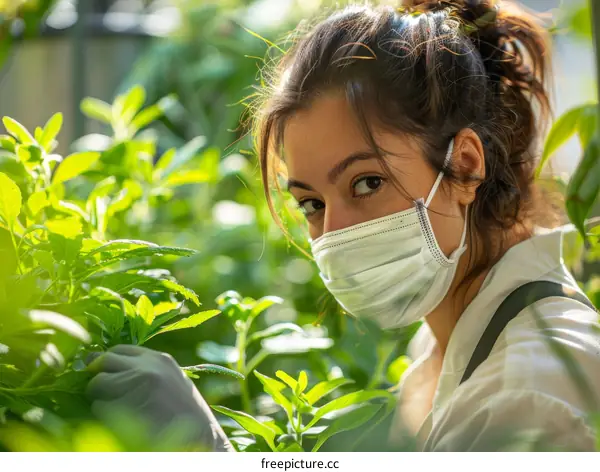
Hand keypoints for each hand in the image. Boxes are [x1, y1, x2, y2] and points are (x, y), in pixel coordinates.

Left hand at [86, 344, 232, 451]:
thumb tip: (104, 364)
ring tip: (116, 409)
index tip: (103, 372)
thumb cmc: (184, 412)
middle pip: (104, 361)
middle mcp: (147, 368)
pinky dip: (104, 414)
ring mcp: (137, 386)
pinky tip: (121, 422)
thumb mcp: (170, 379)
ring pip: (97, 384)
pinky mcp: (127, 406)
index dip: (107, 362)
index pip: (119, 350)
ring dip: (100, 396)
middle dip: (99, 376)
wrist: (200, 436)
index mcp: (159, 359)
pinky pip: (100, 406)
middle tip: (101, 390)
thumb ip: (145, 369)